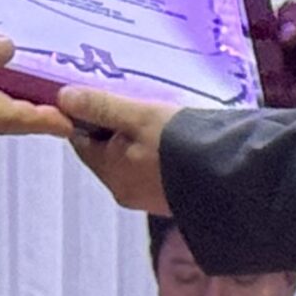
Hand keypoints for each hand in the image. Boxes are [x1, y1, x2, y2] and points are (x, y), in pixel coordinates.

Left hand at [56, 87, 180, 214]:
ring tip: (158, 117)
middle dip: (115, 128)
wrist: (232, 177)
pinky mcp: (173, 199)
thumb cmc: (179, 143)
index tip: (102, 96)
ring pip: (131, 161)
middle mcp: (125, 192)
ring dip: (138, 140)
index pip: (81, 142)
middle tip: (135, 103)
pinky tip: (175, 137)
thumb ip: (101, 106)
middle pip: (106, 153)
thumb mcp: (138, 115)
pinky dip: (157, 153)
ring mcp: (150, 199)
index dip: (86, 117)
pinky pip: (154, 170)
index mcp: (110, 172)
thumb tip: (63, 98)